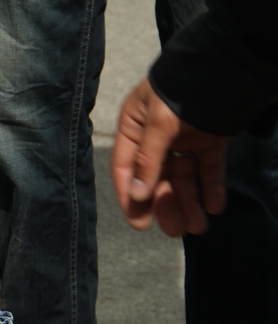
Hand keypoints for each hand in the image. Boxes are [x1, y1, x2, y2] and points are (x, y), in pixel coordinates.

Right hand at [112, 77, 227, 236]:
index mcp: (134, 127)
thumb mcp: (161, 122)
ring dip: (190, 202)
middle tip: (176, 231)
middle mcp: (155, 136)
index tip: (140, 223)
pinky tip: (215, 206)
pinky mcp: (208, 138)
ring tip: (199, 226)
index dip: (132, 197)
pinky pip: (207, 167)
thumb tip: (138, 196)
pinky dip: (211, 187)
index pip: (126, 169)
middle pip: (157, 178)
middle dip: (167, 205)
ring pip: (183, 177)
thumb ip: (149, 159)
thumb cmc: (183, 87)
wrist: (226, 62)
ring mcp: (182, 138)